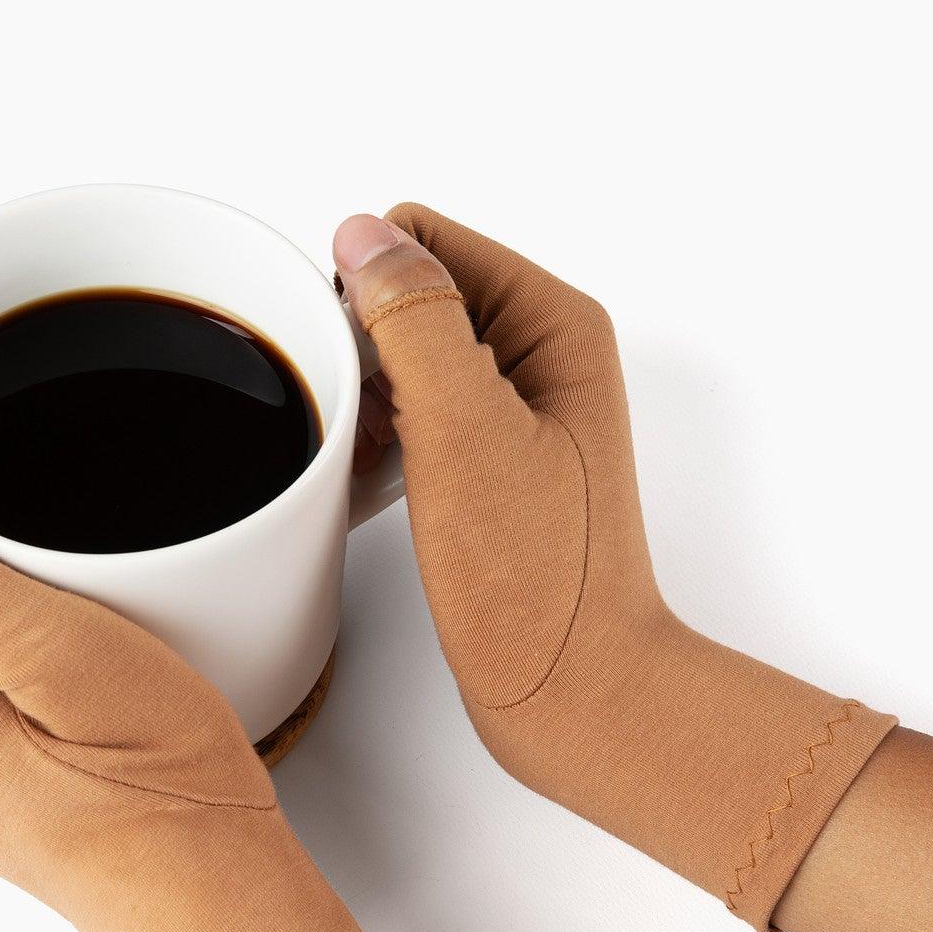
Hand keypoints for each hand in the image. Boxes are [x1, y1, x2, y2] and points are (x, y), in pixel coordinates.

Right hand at [334, 207, 894, 930]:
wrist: (574, 694)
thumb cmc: (537, 582)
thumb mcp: (463, 431)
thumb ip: (415, 321)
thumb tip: (362, 237)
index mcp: (553, 323)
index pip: (423, 238)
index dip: (366, 289)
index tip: (358, 367)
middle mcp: (538, 355)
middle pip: (407, 292)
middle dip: (361, 347)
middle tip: (369, 427)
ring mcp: (511, 413)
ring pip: (398, 357)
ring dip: (364, 400)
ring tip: (372, 462)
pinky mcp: (485, 467)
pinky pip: (405, 417)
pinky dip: (375, 442)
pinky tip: (373, 490)